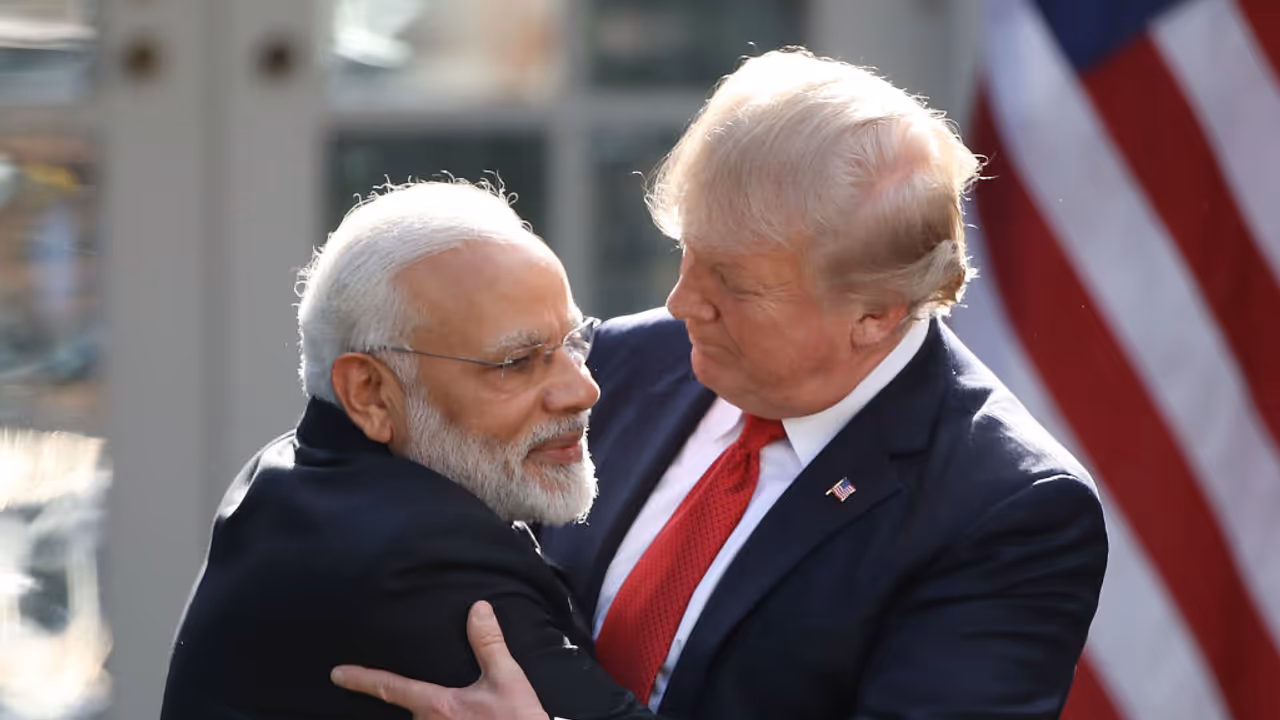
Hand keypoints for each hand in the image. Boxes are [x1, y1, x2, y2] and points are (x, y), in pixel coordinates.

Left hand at [331, 601, 549, 719]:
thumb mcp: (507, 679)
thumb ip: (489, 643)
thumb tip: (478, 608)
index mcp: (437, 705)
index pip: (391, 688)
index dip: (362, 679)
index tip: (337, 674)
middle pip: (410, 711)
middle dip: (413, 701)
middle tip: (419, 693)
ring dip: (431, 715)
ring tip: (449, 708)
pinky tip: (453, 717)